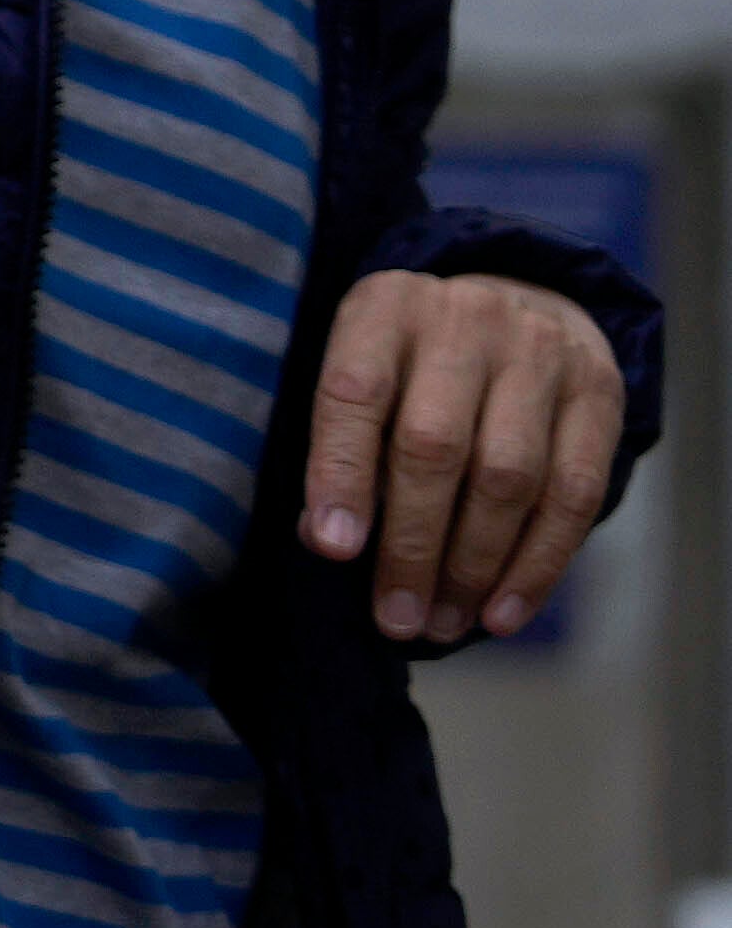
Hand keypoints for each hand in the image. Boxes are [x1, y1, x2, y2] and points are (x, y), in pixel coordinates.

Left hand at [305, 268, 626, 648]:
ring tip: (444, 622)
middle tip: (397, 615)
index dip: (342, 475)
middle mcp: (464, 320)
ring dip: (474, 566)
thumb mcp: (362, 372)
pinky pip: (575, 495)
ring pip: (509, 478)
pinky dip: (537, 565)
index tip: (335, 550)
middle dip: (413, 545)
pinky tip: (502, 612)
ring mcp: (540, 353)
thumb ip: (341, 446)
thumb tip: (328, 540)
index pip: (355, 393)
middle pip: (436, 446)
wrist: (517, 305)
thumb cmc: (413, 362)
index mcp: (384, 307)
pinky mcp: (600, 393)